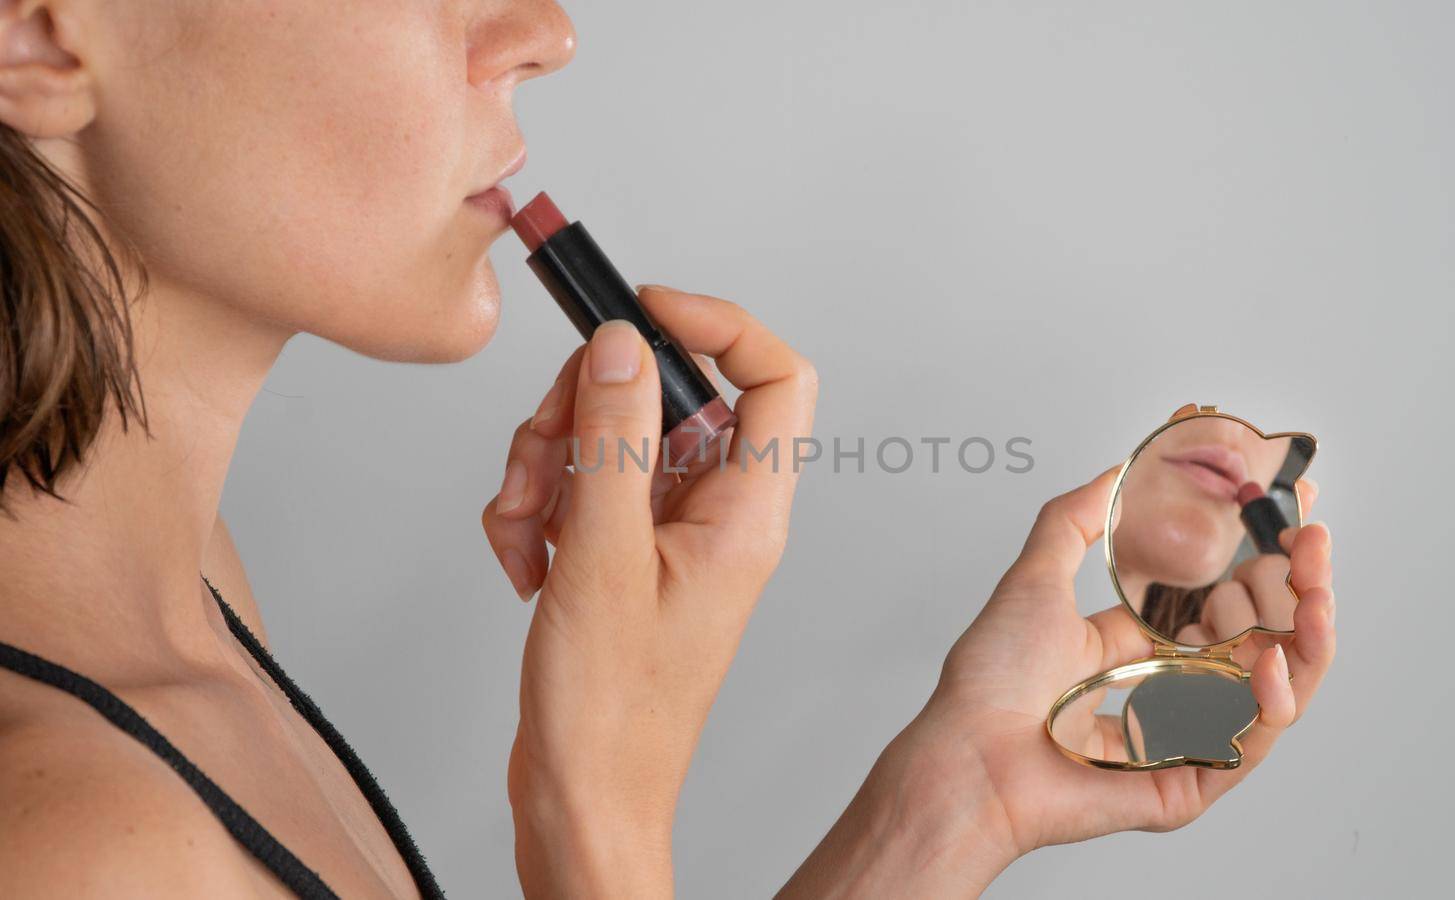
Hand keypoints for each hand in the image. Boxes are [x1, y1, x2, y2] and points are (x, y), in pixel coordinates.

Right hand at [481, 287, 816, 897]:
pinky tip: (525, 558)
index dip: (718, 324)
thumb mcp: (602, 558)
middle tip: (545, 449)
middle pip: (668, 395)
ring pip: (612, 436)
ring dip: (549, 463)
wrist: (581, 795)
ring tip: (526, 526)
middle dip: (588, 407)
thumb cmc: (611, 712)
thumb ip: (612, 441)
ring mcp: (670, 532)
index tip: (642, 309)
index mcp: (747, 513)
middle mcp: (718, 513)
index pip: (776, 377)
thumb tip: (622, 345)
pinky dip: (540, 506)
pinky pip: (583, 485)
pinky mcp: (625, 551)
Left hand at [781, 468, 1333, 897]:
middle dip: (1299, 589)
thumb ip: (1074, 520)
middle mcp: (1166, 694)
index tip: (1295, 515)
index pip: (1220, 601)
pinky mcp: (1190, 784)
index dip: (1264, 562)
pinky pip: (1250, 744)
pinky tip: (1275, 662)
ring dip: (1308, 639)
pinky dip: (1274, 703)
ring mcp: (1183, 739)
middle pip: (1260, 640)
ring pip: (1274, 690)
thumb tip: (1114, 471)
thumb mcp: (1035, 577)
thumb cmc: (990, 682)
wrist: (968, 754)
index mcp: (1135, 649)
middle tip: (1314, 544)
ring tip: (1318, 594)